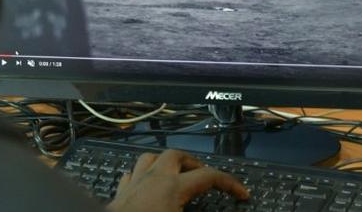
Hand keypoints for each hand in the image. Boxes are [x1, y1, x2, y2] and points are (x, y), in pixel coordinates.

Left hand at [107, 150, 248, 211]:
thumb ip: (200, 211)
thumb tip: (221, 211)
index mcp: (173, 187)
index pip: (209, 176)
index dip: (230, 183)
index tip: (241, 193)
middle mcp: (153, 178)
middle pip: (176, 156)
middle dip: (193, 163)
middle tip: (204, 176)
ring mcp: (134, 183)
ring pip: (149, 158)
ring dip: (165, 162)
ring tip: (175, 172)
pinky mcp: (120, 193)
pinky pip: (131, 175)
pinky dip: (141, 175)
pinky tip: (144, 183)